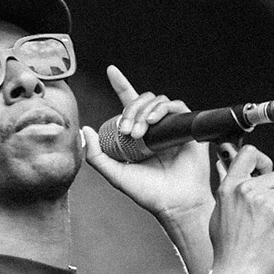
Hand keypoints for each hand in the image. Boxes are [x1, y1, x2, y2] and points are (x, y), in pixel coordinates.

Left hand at [81, 66, 213, 223]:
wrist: (175, 202)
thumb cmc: (149, 192)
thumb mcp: (115, 174)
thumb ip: (96, 155)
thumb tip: (86, 130)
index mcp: (138, 135)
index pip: (129, 103)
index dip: (121, 84)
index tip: (111, 70)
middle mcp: (155, 128)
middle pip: (140, 101)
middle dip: (130, 110)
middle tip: (127, 131)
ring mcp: (171, 127)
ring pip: (156, 101)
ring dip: (144, 112)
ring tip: (140, 133)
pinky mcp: (187, 127)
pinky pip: (175, 106)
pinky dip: (162, 109)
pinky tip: (155, 122)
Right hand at [210, 144, 273, 273]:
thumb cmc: (229, 252)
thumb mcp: (220, 214)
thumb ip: (232, 193)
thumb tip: (237, 177)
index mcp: (230, 188)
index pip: (249, 154)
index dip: (263, 159)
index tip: (266, 170)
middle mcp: (247, 191)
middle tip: (271, 212)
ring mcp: (265, 203)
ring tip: (273, 226)